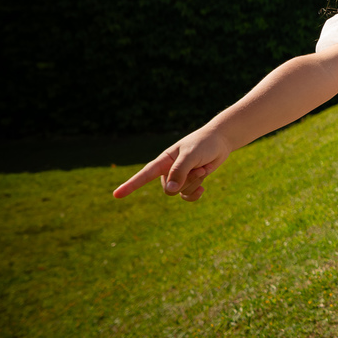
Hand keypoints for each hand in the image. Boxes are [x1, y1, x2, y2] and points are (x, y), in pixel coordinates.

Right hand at [113, 127, 231, 201]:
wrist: (221, 141)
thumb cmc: (204, 144)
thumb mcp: (191, 155)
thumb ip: (180, 171)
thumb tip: (169, 190)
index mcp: (163, 161)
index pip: (144, 175)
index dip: (130, 185)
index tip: (116, 195)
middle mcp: (168, 170)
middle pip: (169, 189)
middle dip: (187, 181)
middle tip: (198, 167)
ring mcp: (179, 177)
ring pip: (181, 192)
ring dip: (195, 182)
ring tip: (203, 167)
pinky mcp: (190, 181)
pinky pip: (187, 196)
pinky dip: (195, 193)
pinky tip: (203, 188)